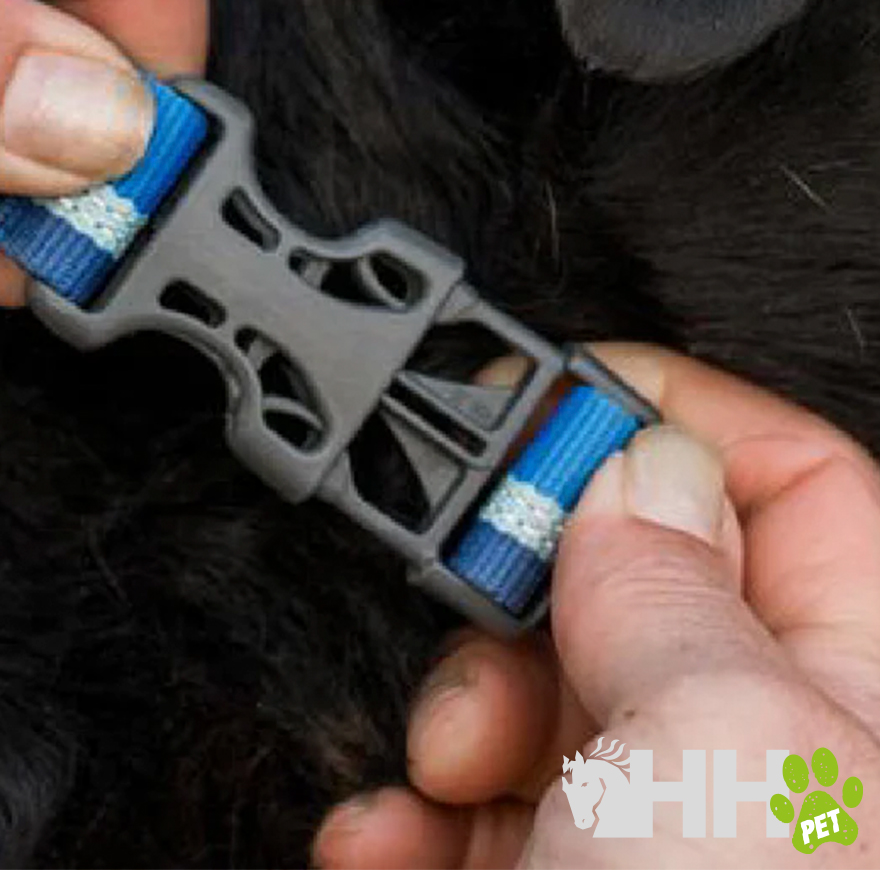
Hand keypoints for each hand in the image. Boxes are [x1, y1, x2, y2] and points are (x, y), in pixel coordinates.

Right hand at [315, 344, 879, 866]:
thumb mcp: (713, 745)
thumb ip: (669, 584)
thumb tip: (632, 462)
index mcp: (852, 688)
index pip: (790, 482)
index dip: (671, 415)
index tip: (548, 395)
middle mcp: (760, 745)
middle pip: (630, 577)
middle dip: (524, 582)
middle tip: (469, 594)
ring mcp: (659, 820)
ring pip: (535, 686)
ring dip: (452, 709)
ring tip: (437, 763)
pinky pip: (473, 799)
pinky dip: (407, 806)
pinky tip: (387, 830)